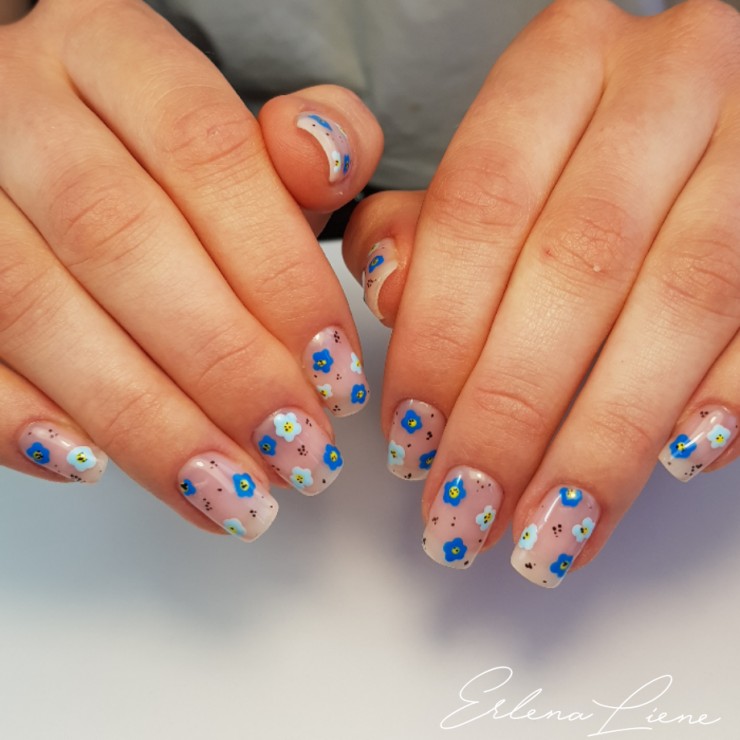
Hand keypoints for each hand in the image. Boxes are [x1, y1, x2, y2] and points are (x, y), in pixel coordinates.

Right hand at [0, 0, 381, 540]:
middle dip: (221, 363)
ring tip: (228, 491)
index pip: (206, 154)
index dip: (280, 276)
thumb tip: (327, 156)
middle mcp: (18, 106)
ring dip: (141, 417)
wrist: (40, 139)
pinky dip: (17, 416)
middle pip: (120, 237)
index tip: (337, 373)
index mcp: (109, 50)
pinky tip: (91, 465)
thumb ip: (303, 144)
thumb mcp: (235, 125)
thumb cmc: (156, 151)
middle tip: (296, 449)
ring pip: (33, 306)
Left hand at [343, 0, 738, 584]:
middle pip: (576, 268)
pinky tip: (677, 463)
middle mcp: (668, 85)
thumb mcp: (494, 161)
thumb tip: (385, 292)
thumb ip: (425, 224)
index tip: (410, 439)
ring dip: (605, 438)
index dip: (438, 338)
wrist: (705, 113)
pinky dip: (726, 396)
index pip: (480, 211)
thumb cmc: (577, 151)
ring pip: (680, 305)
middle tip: (465, 511)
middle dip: (511, 411)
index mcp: (564, 62)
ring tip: (547, 532)